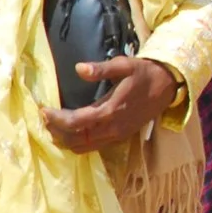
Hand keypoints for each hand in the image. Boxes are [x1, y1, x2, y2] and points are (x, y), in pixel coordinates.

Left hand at [43, 57, 181, 153]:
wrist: (168, 86)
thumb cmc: (144, 73)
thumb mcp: (124, 65)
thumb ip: (101, 69)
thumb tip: (79, 68)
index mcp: (111, 110)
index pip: (76, 122)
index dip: (56, 119)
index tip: (43, 110)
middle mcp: (113, 127)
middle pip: (75, 139)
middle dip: (56, 131)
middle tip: (45, 118)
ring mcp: (117, 135)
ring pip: (83, 147)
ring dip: (65, 139)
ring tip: (54, 126)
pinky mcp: (120, 137)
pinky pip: (93, 147)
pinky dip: (77, 143)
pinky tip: (71, 132)